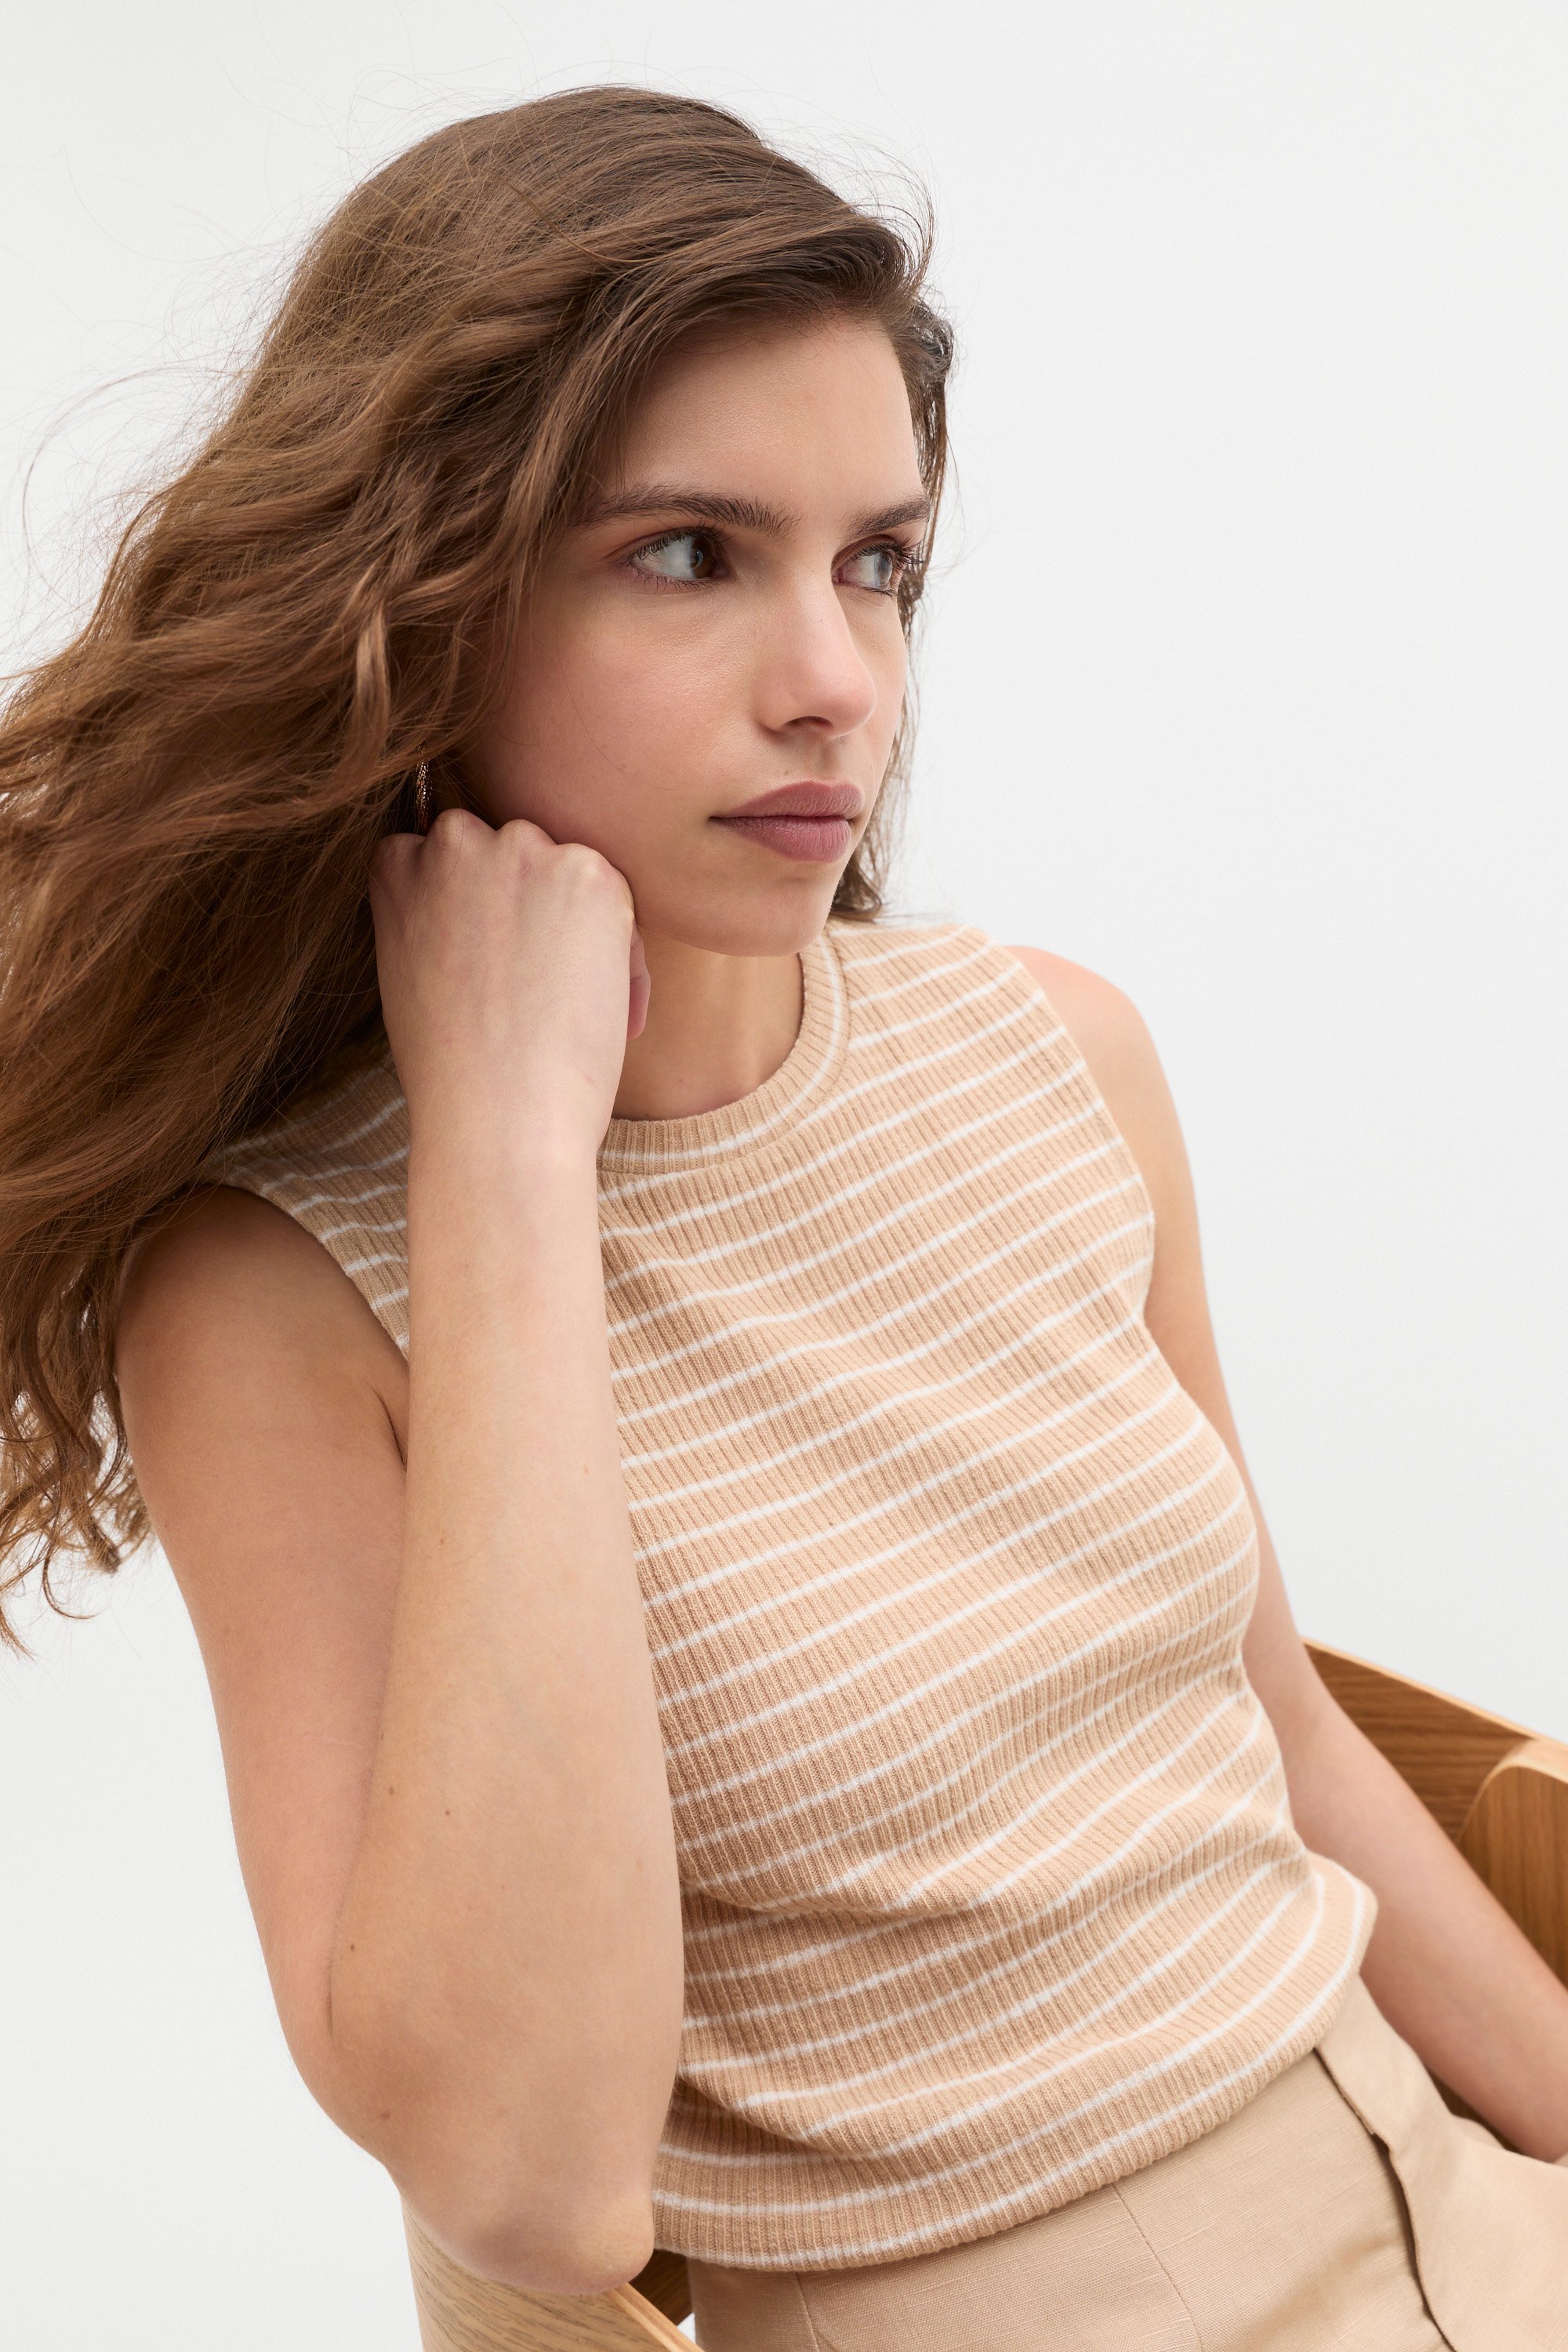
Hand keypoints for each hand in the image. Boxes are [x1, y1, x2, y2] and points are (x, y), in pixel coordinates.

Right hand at [369, 808, 649, 1159]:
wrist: (498, 1120)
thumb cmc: (454, 1074)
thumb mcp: (410, 973)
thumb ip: (436, 917)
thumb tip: (489, 904)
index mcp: (397, 863)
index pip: (450, 853)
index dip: (482, 910)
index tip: (490, 964)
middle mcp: (454, 841)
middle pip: (515, 853)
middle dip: (533, 906)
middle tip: (536, 989)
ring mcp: (522, 850)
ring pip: (569, 873)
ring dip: (580, 927)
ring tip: (569, 1009)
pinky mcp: (588, 874)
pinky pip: (620, 902)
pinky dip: (624, 958)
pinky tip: (602, 1014)